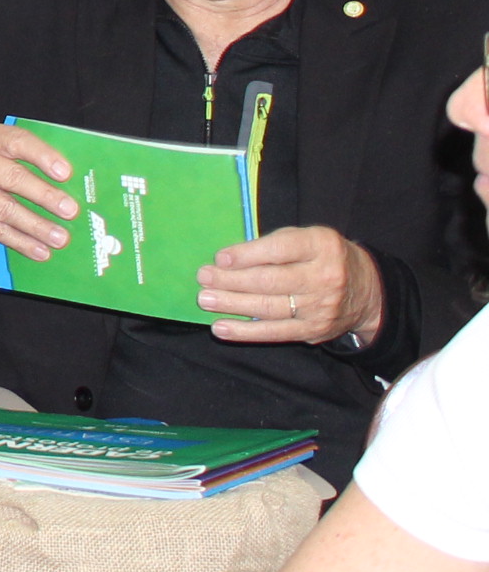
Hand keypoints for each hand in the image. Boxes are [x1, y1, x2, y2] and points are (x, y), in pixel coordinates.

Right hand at [0, 121, 78, 259]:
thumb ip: (17, 150)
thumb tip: (63, 177)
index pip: (15, 142)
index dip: (41, 156)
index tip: (65, 172)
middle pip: (11, 179)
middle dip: (43, 196)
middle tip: (69, 210)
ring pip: (4, 210)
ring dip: (35, 226)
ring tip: (60, 238)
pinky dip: (18, 242)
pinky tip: (39, 251)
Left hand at [199, 225, 382, 344]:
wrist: (367, 291)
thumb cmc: (322, 257)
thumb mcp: (307, 239)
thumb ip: (273, 245)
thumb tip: (228, 260)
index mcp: (321, 246)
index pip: (280, 249)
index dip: (247, 255)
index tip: (220, 258)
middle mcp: (324, 277)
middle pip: (271, 281)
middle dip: (232, 281)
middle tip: (203, 278)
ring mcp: (320, 307)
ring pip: (269, 308)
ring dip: (233, 305)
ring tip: (205, 300)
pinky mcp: (314, 331)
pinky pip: (275, 332)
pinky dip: (245, 331)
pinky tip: (221, 328)